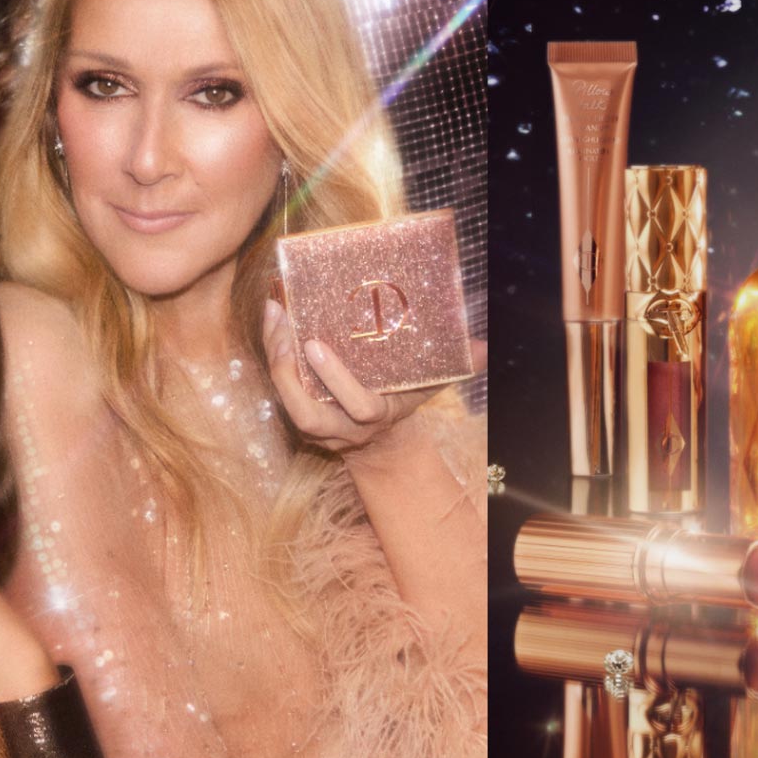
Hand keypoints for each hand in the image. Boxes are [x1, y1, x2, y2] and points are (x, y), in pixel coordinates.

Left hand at [261, 296, 485, 462]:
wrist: (380, 442)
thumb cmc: (405, 399)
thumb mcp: (430, 386)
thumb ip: (455, 366)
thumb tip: (484, 348)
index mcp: (376, 418)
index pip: (358, 407)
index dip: (336, 380)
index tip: (316, 345)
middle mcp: (341, 429)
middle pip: (306, 413)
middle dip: (288, 373)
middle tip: (285, 327)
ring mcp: (316, 427)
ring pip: (286, 402)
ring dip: (276, 359)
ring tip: (275, 315)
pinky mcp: (298, 415)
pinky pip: (279, 388)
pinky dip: (273, 354)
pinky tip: (273, 318)